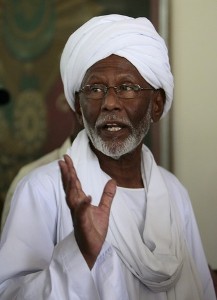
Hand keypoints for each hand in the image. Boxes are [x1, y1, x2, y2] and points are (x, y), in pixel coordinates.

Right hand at [59, 154, 115, 268]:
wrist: (92, 248)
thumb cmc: (94, 229)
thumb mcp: (104, 209)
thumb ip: (107, 195)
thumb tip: (113, 181)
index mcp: (81, 201)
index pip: (74, 183)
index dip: (71, 171)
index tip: (67, 159)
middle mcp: (77, 206)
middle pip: (70, 187)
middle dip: (67, 173)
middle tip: (63, 159)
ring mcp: (78, 214)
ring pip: (72, 197)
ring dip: (70, 185)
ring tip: (70, 172)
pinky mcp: (83, 223)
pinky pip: (82, 213)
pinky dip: (84, 205)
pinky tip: (87, 197)